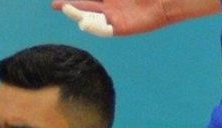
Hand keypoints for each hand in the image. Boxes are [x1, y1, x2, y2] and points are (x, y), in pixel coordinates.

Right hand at [50, 0, 171, 36]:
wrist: (166, 0)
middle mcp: (110, 7)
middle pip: (85, 7)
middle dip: (69, 5)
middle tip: (55, 5)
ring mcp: (115, 18)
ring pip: (91, 18)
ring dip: (78, 14)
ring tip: (66, 8)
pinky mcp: (122, 28)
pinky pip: (103, 30)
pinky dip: (93, 27)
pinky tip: (84, 23)